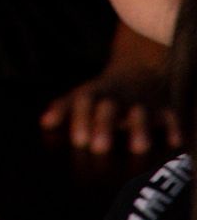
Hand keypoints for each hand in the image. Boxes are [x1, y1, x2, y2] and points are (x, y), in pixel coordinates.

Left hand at [42, 54, 177, 158]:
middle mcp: (118, 99)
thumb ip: (65, 108)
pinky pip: (171, 117)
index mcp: (96, 95)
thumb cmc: (105, 93)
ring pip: (141, 114)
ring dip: (139, 128)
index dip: (80, 119)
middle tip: (99, 147)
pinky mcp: (165, 110)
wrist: (140, 71)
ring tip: (137, 147)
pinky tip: (175, 141)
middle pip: (109, 109)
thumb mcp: (83, 95)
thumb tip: (44, 123)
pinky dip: (174, 127)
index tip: (78, 140)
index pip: (84, 102)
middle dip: (104, 125)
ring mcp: (142, 103)